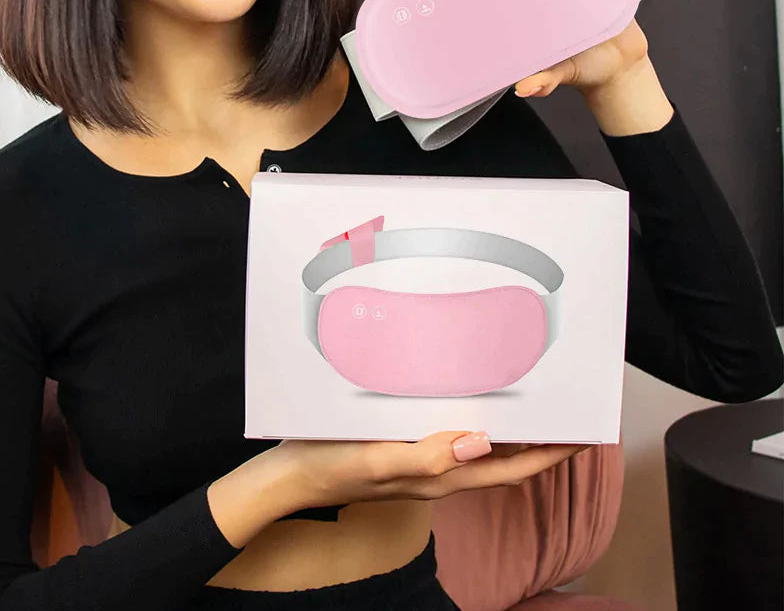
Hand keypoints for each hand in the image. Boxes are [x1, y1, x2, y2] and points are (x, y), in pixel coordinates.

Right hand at [272, 431, 589, 507]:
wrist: (291, 476)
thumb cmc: (331, 466)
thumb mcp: (377, 460)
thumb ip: (428, 455)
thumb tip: (482, 443)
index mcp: (442, 477)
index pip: (512, 468)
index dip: (552, 454)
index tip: (585, 434)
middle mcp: (439, 470)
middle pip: (505, 458)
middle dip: (542, 439)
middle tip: (569, 409)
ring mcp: (422, 459)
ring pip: (482, 446)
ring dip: (513, 428)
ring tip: (536, 402)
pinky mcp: (404, 444)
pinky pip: (453, 433)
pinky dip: (476, 418)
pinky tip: (470, 398)